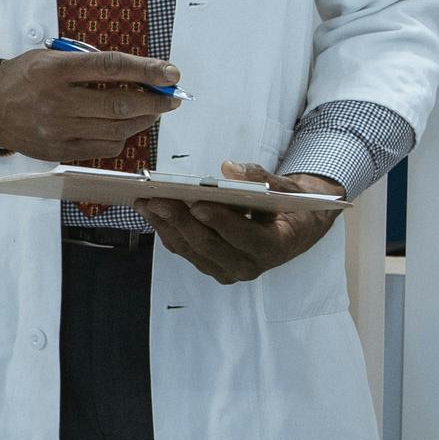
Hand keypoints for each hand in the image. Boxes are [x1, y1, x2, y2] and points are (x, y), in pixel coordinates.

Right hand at [0, 48, 180, 161]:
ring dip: (145, 120)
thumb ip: (88, 62)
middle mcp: (58, 101)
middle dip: (155, 100)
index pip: (111, 67)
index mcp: (55, 70)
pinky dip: (123, 136)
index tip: (170, 72)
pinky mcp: (61, 151)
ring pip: (117, 129)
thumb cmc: (23, 77)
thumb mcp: (50, 57)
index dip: (146, 70)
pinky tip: (128, 126)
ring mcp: (59, 130)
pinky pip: (105, 147)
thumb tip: (136, 71)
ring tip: (155, 110)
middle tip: (172, 95)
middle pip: (120, 104)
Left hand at [135, 160, 342, 284]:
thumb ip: (260, 177)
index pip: (244, 237)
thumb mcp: (285, 187)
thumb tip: (229, 169)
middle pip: (210, 246)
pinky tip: (151, 211)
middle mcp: (249, 266)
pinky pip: (185, 251)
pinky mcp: (212, 267)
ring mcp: (228, 270)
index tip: (197, 205)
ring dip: (166, 226)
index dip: (221, 222)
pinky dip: (167, 230)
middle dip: (180, 222)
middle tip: (156, 200)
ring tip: (145, 202)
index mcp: (274, 246)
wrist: (293, 231)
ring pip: (192, 250)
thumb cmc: (289, 206)